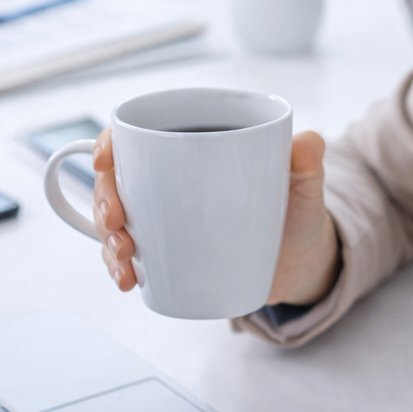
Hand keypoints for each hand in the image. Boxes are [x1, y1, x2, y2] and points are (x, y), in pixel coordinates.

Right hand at [92, 128, 341, 305]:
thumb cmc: (298, 210)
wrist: (301, 261)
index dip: (112, 141)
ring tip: (126, 260)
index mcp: (197, 144)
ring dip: (107, 238)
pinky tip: (128, 279)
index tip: (106, 160)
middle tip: (117, 223)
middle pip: (116, 176)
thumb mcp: (306, 185)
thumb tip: (307, 142)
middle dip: (104, 198)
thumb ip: (309, 161)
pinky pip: (128, 254)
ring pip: (115, 217)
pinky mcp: (165, 252)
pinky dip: (118, 266)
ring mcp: (164, 216)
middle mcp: (170, 176)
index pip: (140, 132)